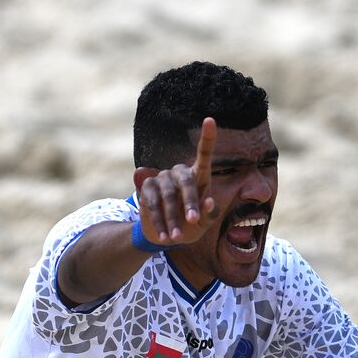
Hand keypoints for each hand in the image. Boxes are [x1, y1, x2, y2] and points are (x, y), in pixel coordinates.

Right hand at [137, 118, 217, 244]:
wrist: (165, 235)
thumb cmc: (191, 226)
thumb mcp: (204, 224)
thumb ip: (210, 214)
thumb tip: (210, 200)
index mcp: (199, 176)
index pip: (204, 153)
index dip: (207, 137)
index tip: (210, 120)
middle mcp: (180, 172)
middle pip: (187, 180)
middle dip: (191, 202)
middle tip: (194, 221)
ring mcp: (162, 177)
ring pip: (169, 195)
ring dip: (173, 217)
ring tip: (177, 237)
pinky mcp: (147, 186)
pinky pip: (152, 203)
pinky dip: (159, 221)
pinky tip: (164, 235)